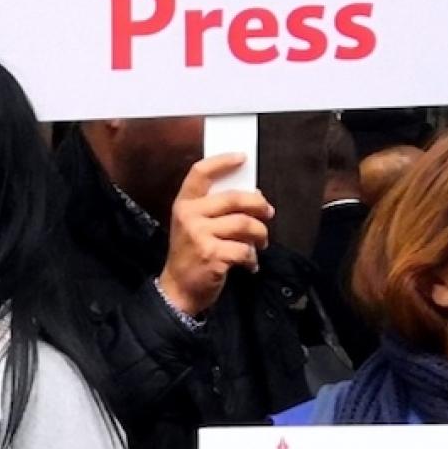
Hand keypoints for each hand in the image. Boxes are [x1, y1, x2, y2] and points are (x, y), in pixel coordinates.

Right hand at [158, 151, 271, 318]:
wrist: (178, 290)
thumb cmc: (191, 255)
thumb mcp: (194, 226)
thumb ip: (216, 209)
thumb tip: (254, 195)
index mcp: (184, 204)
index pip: (201, 173)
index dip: (223, 162)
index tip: (243, 158)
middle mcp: (189, 216)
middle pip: (233, 198)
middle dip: (258, 205)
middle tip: (269, 213)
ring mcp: (199, 235)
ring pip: (244, 224)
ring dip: (260, 234)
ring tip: (261, 242)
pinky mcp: (212, 255)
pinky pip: (244, 249)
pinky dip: (252, 258)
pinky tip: (250, 264)